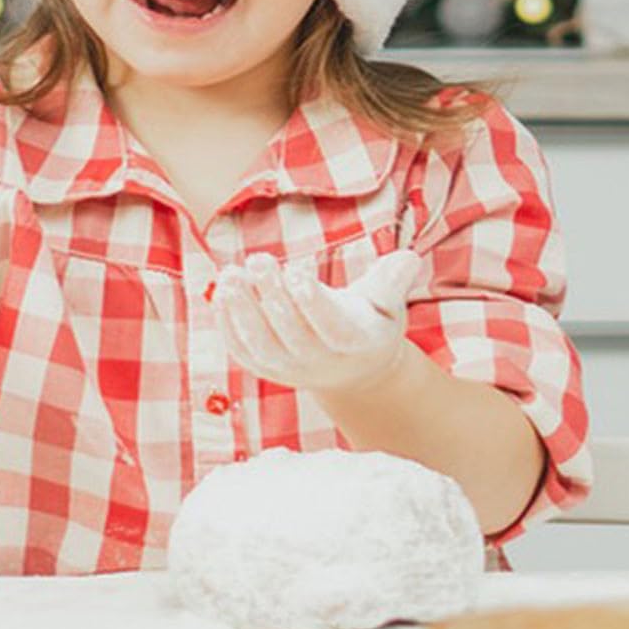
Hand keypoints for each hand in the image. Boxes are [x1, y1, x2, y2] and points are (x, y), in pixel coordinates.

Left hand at [214, 248, 424, 395]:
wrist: (352, 369)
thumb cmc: (369, 322)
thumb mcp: (387, 302)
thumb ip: (392, 280)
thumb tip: (407, 258)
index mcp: (356, 344)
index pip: (331, 327)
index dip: (312, 301)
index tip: (297, 269)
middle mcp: (320, 363)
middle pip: (291, 333)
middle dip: (272, 294)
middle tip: (258, 259)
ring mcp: (289, 370)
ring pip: (260, 345)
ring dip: (241, 310)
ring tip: (230, 275)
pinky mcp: (264, 369)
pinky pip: (241, 350)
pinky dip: (227, 324)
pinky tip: (220, 292)